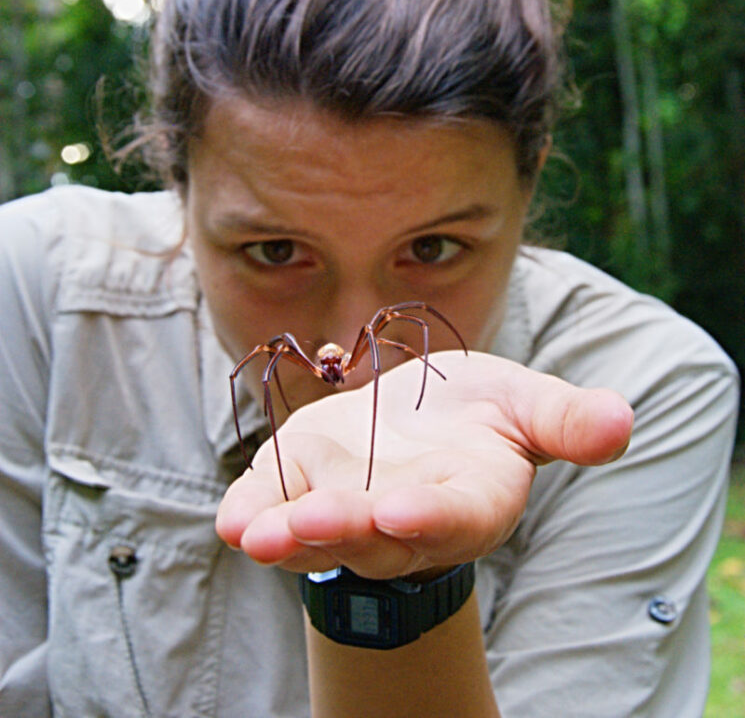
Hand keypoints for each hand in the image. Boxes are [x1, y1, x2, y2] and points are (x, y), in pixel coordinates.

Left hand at [216, 351, 632, 578]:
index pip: (454, 517)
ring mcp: (347, 503)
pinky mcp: (300, 482)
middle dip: (346, 530)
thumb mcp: (525, 402)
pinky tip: (233, 520)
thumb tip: (622, 419)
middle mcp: (405, 516)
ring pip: (320, 532)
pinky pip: (273, 506)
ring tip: (261, 533)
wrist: (418, 418)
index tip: (402, 512)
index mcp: (468, 497)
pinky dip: (251, 514)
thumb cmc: (477, 414)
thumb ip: (565, 419)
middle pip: (377, 535)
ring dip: (290, 535)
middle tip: (312, 523)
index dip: (431, 517)